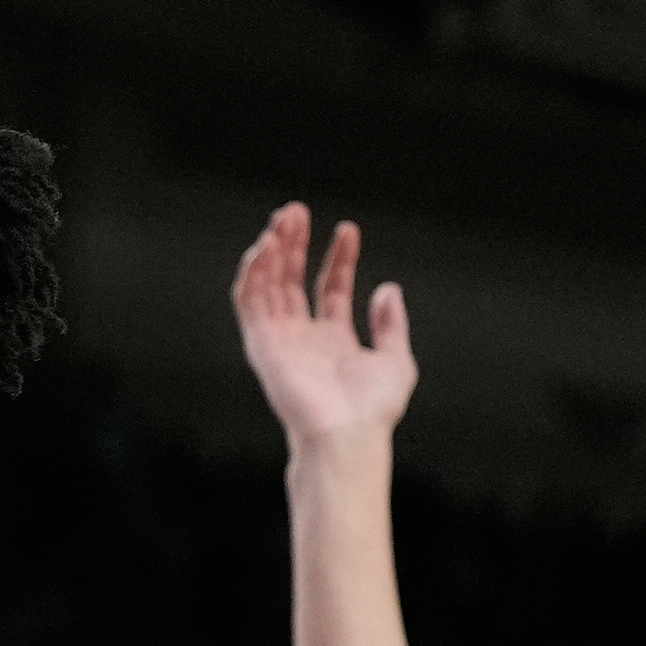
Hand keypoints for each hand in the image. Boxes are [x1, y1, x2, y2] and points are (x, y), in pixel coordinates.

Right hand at [230, 202, 415, 450]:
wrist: (347, 434)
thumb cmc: (372, 410)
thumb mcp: (396, 361)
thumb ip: (391, 325)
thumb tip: (388, 290)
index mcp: (334, 341)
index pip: (330, 288)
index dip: (339, 258)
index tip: (349, 230)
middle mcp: (303, 338)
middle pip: (292, 280)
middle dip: (295, 245)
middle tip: (298, 211)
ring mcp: (280, 340)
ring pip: (269, 285)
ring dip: (273, 251)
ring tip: (283, 219)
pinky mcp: (261, 344)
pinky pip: (249, 301)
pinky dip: (254, 272)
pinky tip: (265, 247)